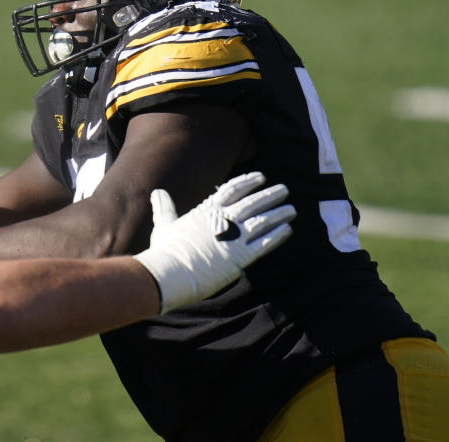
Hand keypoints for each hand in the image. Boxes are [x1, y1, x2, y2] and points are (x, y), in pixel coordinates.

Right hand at [133, 172, 294, 313]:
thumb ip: (165, 208)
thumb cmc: (165, 250)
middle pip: (252, 202)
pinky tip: (288, 230)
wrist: (170, 272)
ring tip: (291, 209)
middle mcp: (224, 220)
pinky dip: (277, 235)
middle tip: (284, 189)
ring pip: (262, 221)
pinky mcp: (240, 257)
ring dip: (278, 213)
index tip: (261, 177)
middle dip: (269, 195)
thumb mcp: (163, 225)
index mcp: (206, 211)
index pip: (232, 189)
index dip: (248, 181)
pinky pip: (265, 244)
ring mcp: (234, 238)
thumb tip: (157, 192)